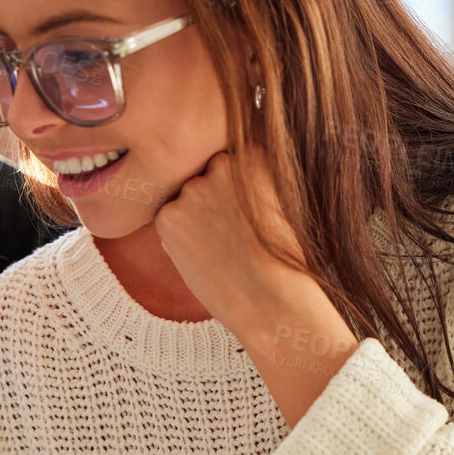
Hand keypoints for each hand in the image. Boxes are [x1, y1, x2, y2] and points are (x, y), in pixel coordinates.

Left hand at [153, 146, 358, 424]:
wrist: (274, 301)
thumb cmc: (286, 257)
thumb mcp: (280, 199)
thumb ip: (250, 176)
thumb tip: (222, 165)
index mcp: (254, 152)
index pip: (227, 156)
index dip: (231, 185)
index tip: (242, 206)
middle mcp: (221, 162)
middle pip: (201, 173)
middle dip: (210, 197)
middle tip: (230, 230)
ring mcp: (193, 187)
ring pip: (183, 197)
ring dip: (193, 216)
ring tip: (220, 245)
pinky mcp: (169, 215)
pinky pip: (167, 219)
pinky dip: (178, 237)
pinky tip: (204, 255)